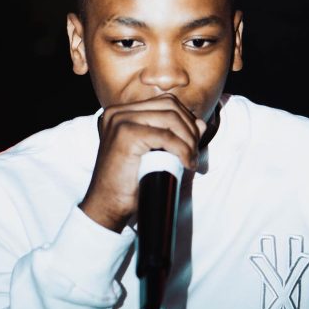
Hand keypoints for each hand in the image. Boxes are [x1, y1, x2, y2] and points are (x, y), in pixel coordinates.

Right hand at [79, 94, 205, 232]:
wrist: (108, 205)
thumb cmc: (129, 183)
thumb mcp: (154, 153)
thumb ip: (174, 135)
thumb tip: (200, 123)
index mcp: (122, 113)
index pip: (165, 102)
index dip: (186, 121)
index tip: (192, 145)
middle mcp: (118, 112)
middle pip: (170, 105)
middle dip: (190, 129)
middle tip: (193, 154)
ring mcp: (120, 121)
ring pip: (171, 118)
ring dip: (188, 140)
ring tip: (190, 160)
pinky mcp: (126, 135)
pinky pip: (166, 136)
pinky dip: (182, 149)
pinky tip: (185, 163)